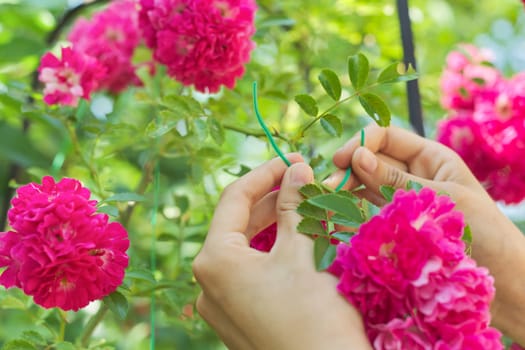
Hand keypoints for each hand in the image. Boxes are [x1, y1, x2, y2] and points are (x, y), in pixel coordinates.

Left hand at [192, 154, 370, 349]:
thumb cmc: (315, 314)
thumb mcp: (303, 250)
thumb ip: (294, 205)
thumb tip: (295, 169)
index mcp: (214, 260)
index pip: (234, 198)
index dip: (265, 173)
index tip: (295, 160)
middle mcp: (208, 283)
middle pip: (239, 223)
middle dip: (273, 199)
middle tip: (306, 181)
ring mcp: (221, 305)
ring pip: (247, 249)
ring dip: (276, 225)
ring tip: (307, 207)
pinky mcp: (238, 319)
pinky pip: (251, 273)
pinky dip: (273, 252)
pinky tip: (298, 241)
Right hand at [329, 123, 524, 343]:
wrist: (501, 279)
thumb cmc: (483, 231)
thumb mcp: (438, 199)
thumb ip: (395, 181)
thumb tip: (356, 157)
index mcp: (430, 158)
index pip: (387, 138)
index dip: (361, 143)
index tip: (340, 160)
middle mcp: (414, 174)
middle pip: (373, 160)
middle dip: (349, 168)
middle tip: (327, 185)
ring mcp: (403, 199)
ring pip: (367, 185)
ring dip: (347, 188)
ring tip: (326, 198)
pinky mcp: (397, 222)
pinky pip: (371, 208)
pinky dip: (353, 208)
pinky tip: (338, 211)